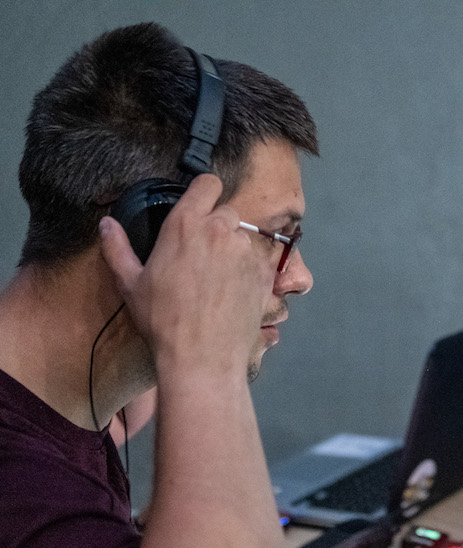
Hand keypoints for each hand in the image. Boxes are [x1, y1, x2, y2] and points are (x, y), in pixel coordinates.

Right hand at [99, 174, 272, 374]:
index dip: (205, 192)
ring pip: (243, 237)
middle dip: (217, 226)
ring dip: (234, 249)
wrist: (202, 356)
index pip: (207, 183)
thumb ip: (117, 248)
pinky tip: (234, 292)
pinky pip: (258, 261)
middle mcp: (220, 230)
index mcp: (186, 225)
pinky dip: (249, 270)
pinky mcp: (264, 273)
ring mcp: (246, 251)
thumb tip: (106, 224)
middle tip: (203, 253)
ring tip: (218, 278)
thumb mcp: (130, 284)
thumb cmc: (162, 320)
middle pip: (226, 211)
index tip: (200, 206)